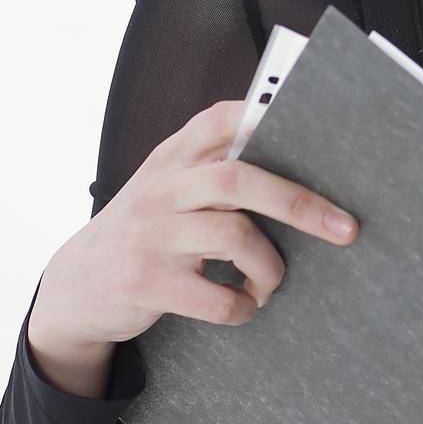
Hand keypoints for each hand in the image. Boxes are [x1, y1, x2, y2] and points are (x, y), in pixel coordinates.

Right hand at [29, 99, 361, 372]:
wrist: (77, 287)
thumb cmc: (150, 233)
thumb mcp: (170, 190)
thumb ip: (215, 171)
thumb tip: (308, 172)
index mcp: (172, 158)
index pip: (219, 120)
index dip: (264, 117)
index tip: (311, 130)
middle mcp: (160, 188)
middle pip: (239, 180)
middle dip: (301, 204)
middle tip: (346, 229)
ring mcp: (150, 234)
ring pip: (235, 237)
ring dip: (270, 267)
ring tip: (269, 283)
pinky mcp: (145, 281)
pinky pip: (216, 297)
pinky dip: (242, 306)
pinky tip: (243, 305)